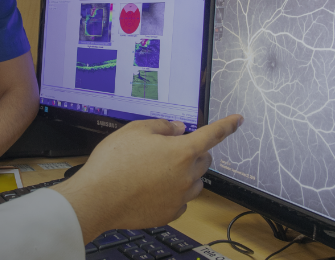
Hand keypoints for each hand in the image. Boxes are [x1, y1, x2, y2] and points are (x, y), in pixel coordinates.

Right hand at [52, 115, 242, 241]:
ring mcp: (180, 198)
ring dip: (185, 174)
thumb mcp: (135, 131)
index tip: (237, 121)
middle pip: (204, 160)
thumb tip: (177, 129)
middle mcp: (186, 176)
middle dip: (193, 152)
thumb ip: (162, 127)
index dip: (227, 125)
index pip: (213, 134)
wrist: (97, 198)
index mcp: (182, 151)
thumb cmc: (113, 164)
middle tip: (169, 150)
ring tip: (158, 172)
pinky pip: (181, 202)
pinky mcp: (169, 213)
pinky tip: (153, 189)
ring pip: (195, 183)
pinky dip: (173, 194)